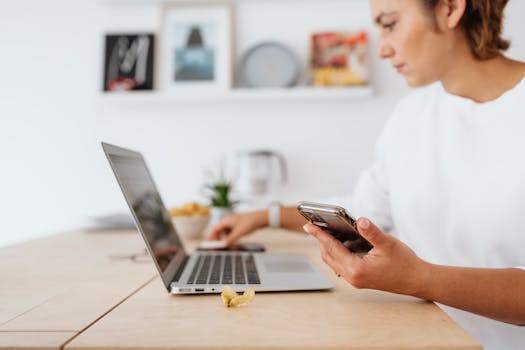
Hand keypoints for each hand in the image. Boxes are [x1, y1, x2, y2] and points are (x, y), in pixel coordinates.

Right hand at [206, 210, 267, 245]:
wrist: (260, 219)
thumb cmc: (250, 222)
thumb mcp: (238, 233)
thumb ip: (229, 240)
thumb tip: (223, 245)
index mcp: (225, 221)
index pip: (214, 230)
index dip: (211, 238)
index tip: (209, 245)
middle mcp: (228, 221)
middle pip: (218, 232)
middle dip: (218, 240)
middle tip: (219, 248)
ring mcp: (232, 223)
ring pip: (225, 233)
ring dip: (225, 240)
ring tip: (228, 246)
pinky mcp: (237, 225)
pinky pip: (230, 233)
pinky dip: (231, 238)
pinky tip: (234, 243)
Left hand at [304, 217, 428, 295]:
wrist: (417, 280)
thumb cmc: (404, 263)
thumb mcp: (388, 244)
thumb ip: (372, 232)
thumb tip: (360, 220)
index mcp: (356, 269)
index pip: (332, 248)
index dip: (320, 234)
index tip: (308, 225)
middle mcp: (352, 277)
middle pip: (328, 256)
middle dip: (320, 240)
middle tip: (313, 225)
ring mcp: (355, 279)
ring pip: (333, 261)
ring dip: (327, 247)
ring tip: (323, 231)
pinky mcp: (359, 278)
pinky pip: (341, 264)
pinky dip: (336, 252)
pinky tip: (340, 242)